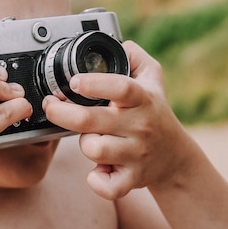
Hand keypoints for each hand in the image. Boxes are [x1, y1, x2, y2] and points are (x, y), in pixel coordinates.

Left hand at [43, 40, 193, 199]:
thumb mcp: (153, 77)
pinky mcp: (133, 179)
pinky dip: (96, 181)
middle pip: (89, 120)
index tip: (74, 81)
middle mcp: (139, 126)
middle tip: (51, 105)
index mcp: (141, 99)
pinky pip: (107, 186)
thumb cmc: (155, 112)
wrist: (175, 157)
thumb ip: (134, 55)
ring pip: (94, 149)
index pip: (120, 87)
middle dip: (61, 113)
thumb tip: (116, 42)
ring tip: (89, 137)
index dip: (94, 83)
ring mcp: (136, 154)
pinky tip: (97, 170)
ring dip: (83, 143)